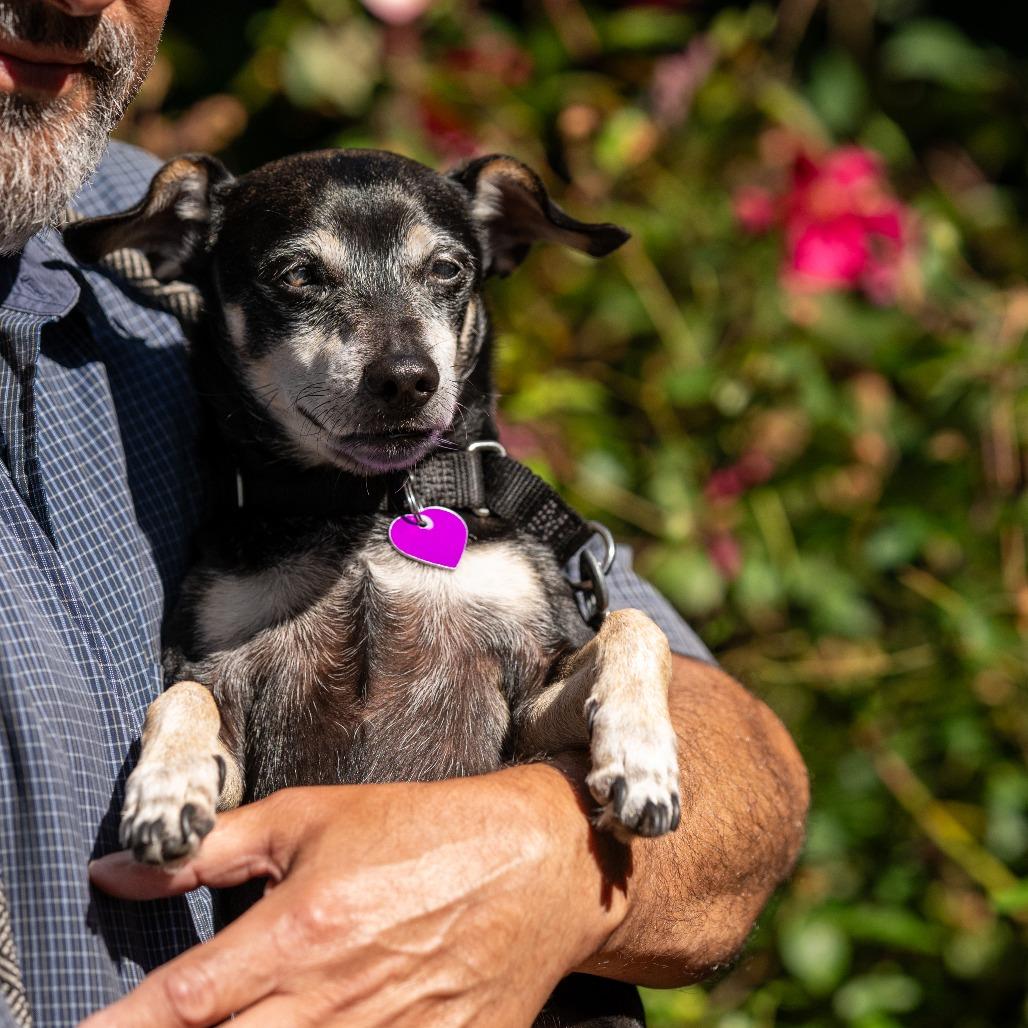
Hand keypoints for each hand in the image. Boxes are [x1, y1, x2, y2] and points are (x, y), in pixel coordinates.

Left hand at [81, 766, 625, 1027]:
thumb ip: (208, 849)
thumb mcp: (310, 819)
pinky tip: (316, 1024)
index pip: (177, 1006)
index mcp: (296, 932)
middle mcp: (329, 1001)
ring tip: (259, 1014)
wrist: (532, 864)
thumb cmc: (419, 831)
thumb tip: (115, 868)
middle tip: (171, 1025)